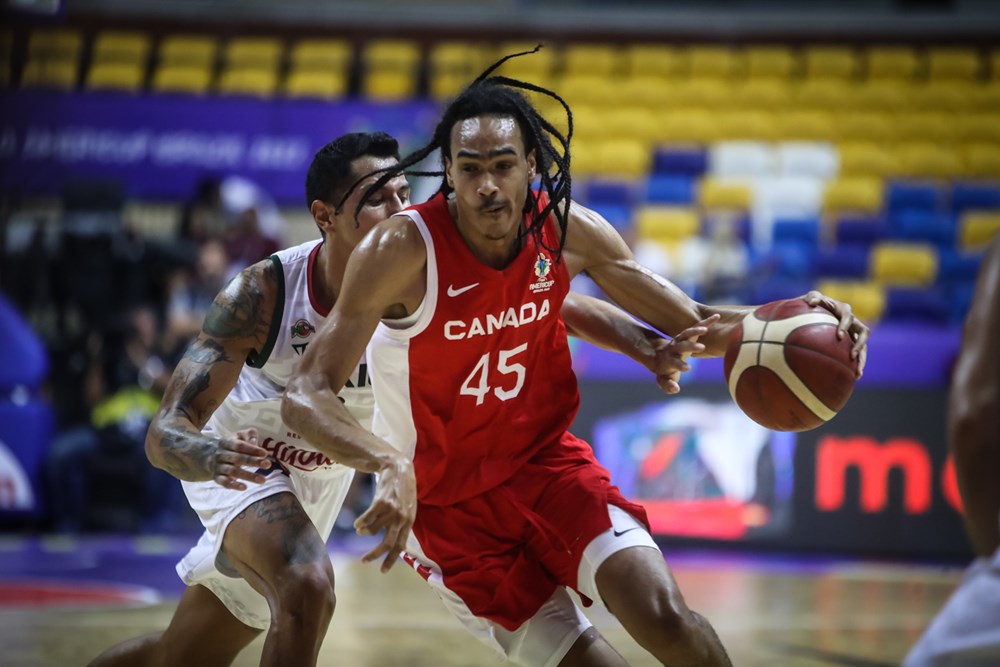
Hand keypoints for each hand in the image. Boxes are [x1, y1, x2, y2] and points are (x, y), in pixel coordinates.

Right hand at [212, 428, 271, 490]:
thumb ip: (248, 435)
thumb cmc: (230, 446)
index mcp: (225, 443)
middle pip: (237, 458)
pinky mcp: (217, 478)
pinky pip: (224, 482)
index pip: (239, 445)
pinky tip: (245, 487)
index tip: (265, 453)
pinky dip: (234, 485)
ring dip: (248, 476)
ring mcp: (218, 467)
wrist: (207, 456)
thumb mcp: (238, 436)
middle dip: (253, 461)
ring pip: (233, 471)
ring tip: (263, 480)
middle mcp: (220, 454)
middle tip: (268, 465)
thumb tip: (254, 441)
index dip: (252, 449)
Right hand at [355, 456, 416, 572]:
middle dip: (375, 555)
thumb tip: (398, 545)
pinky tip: (357, 524)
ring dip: (364, 533)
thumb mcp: (408, 508)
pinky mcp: (381, 502)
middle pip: (387, 543)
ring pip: (373, 531)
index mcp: (409, 521)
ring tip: (360, 531)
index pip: (400, 546)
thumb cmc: (403, 489)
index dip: (391, 559)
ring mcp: (392, 510)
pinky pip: (366, 519)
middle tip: (364, 561)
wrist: (399, 468)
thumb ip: (403, 524)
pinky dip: (360, 523)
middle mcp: (401, 518)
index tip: (382, 571)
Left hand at [651, 314, 719, 393]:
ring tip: (706, 329)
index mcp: (669, 361)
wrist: (659, 355)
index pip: (675, 363)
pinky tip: (717, 316)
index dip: (680, 366)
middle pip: (681, 346)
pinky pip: (697, 326)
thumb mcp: (664, 380)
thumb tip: (676, 389)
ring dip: (696, 330)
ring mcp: (680, 339)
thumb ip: (668, 385)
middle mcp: (674, 348)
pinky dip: (706, 321)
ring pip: (687, 333)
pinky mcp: (687, 334)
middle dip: (690, 346)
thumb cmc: (665, 371)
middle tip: (701, 348)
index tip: (688, 368)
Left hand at [802, 290, 869, 377]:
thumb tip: (811, 302)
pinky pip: (858, 354)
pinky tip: (854, 377)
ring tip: (858, 372)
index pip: (848, 317)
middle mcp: (853, 321)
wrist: (816, 310)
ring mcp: (854, 332)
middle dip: (859, 344)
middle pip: (864, 332)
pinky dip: (857, 364)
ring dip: (862, 358)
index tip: (839, 336)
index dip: (845, 326)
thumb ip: (812, 297)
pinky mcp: (852, 341)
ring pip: (864, 346)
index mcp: (844, 309)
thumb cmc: (814, 303)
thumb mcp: (812, 297)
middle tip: (852, 356)